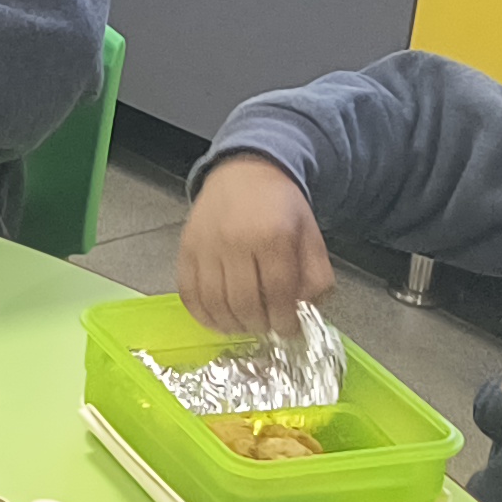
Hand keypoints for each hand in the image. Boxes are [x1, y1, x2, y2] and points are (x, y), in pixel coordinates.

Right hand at [177, 154, 332, 335]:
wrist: (244, 172)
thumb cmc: (280, 206)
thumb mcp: (310, 234)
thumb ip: (316, 274)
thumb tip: (305, 310)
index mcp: (272, 236)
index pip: (277, 292)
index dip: (284, 320)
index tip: (289, 329)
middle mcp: (235, 241)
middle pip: (244, 302)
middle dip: (259, 325)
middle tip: (267, 328)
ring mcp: (206, 246)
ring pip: (215, 303)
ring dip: (232, 324)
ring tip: (245, 326)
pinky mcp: (186, 250)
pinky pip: (189, 293)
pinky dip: (202, 314)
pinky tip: (218, 319)